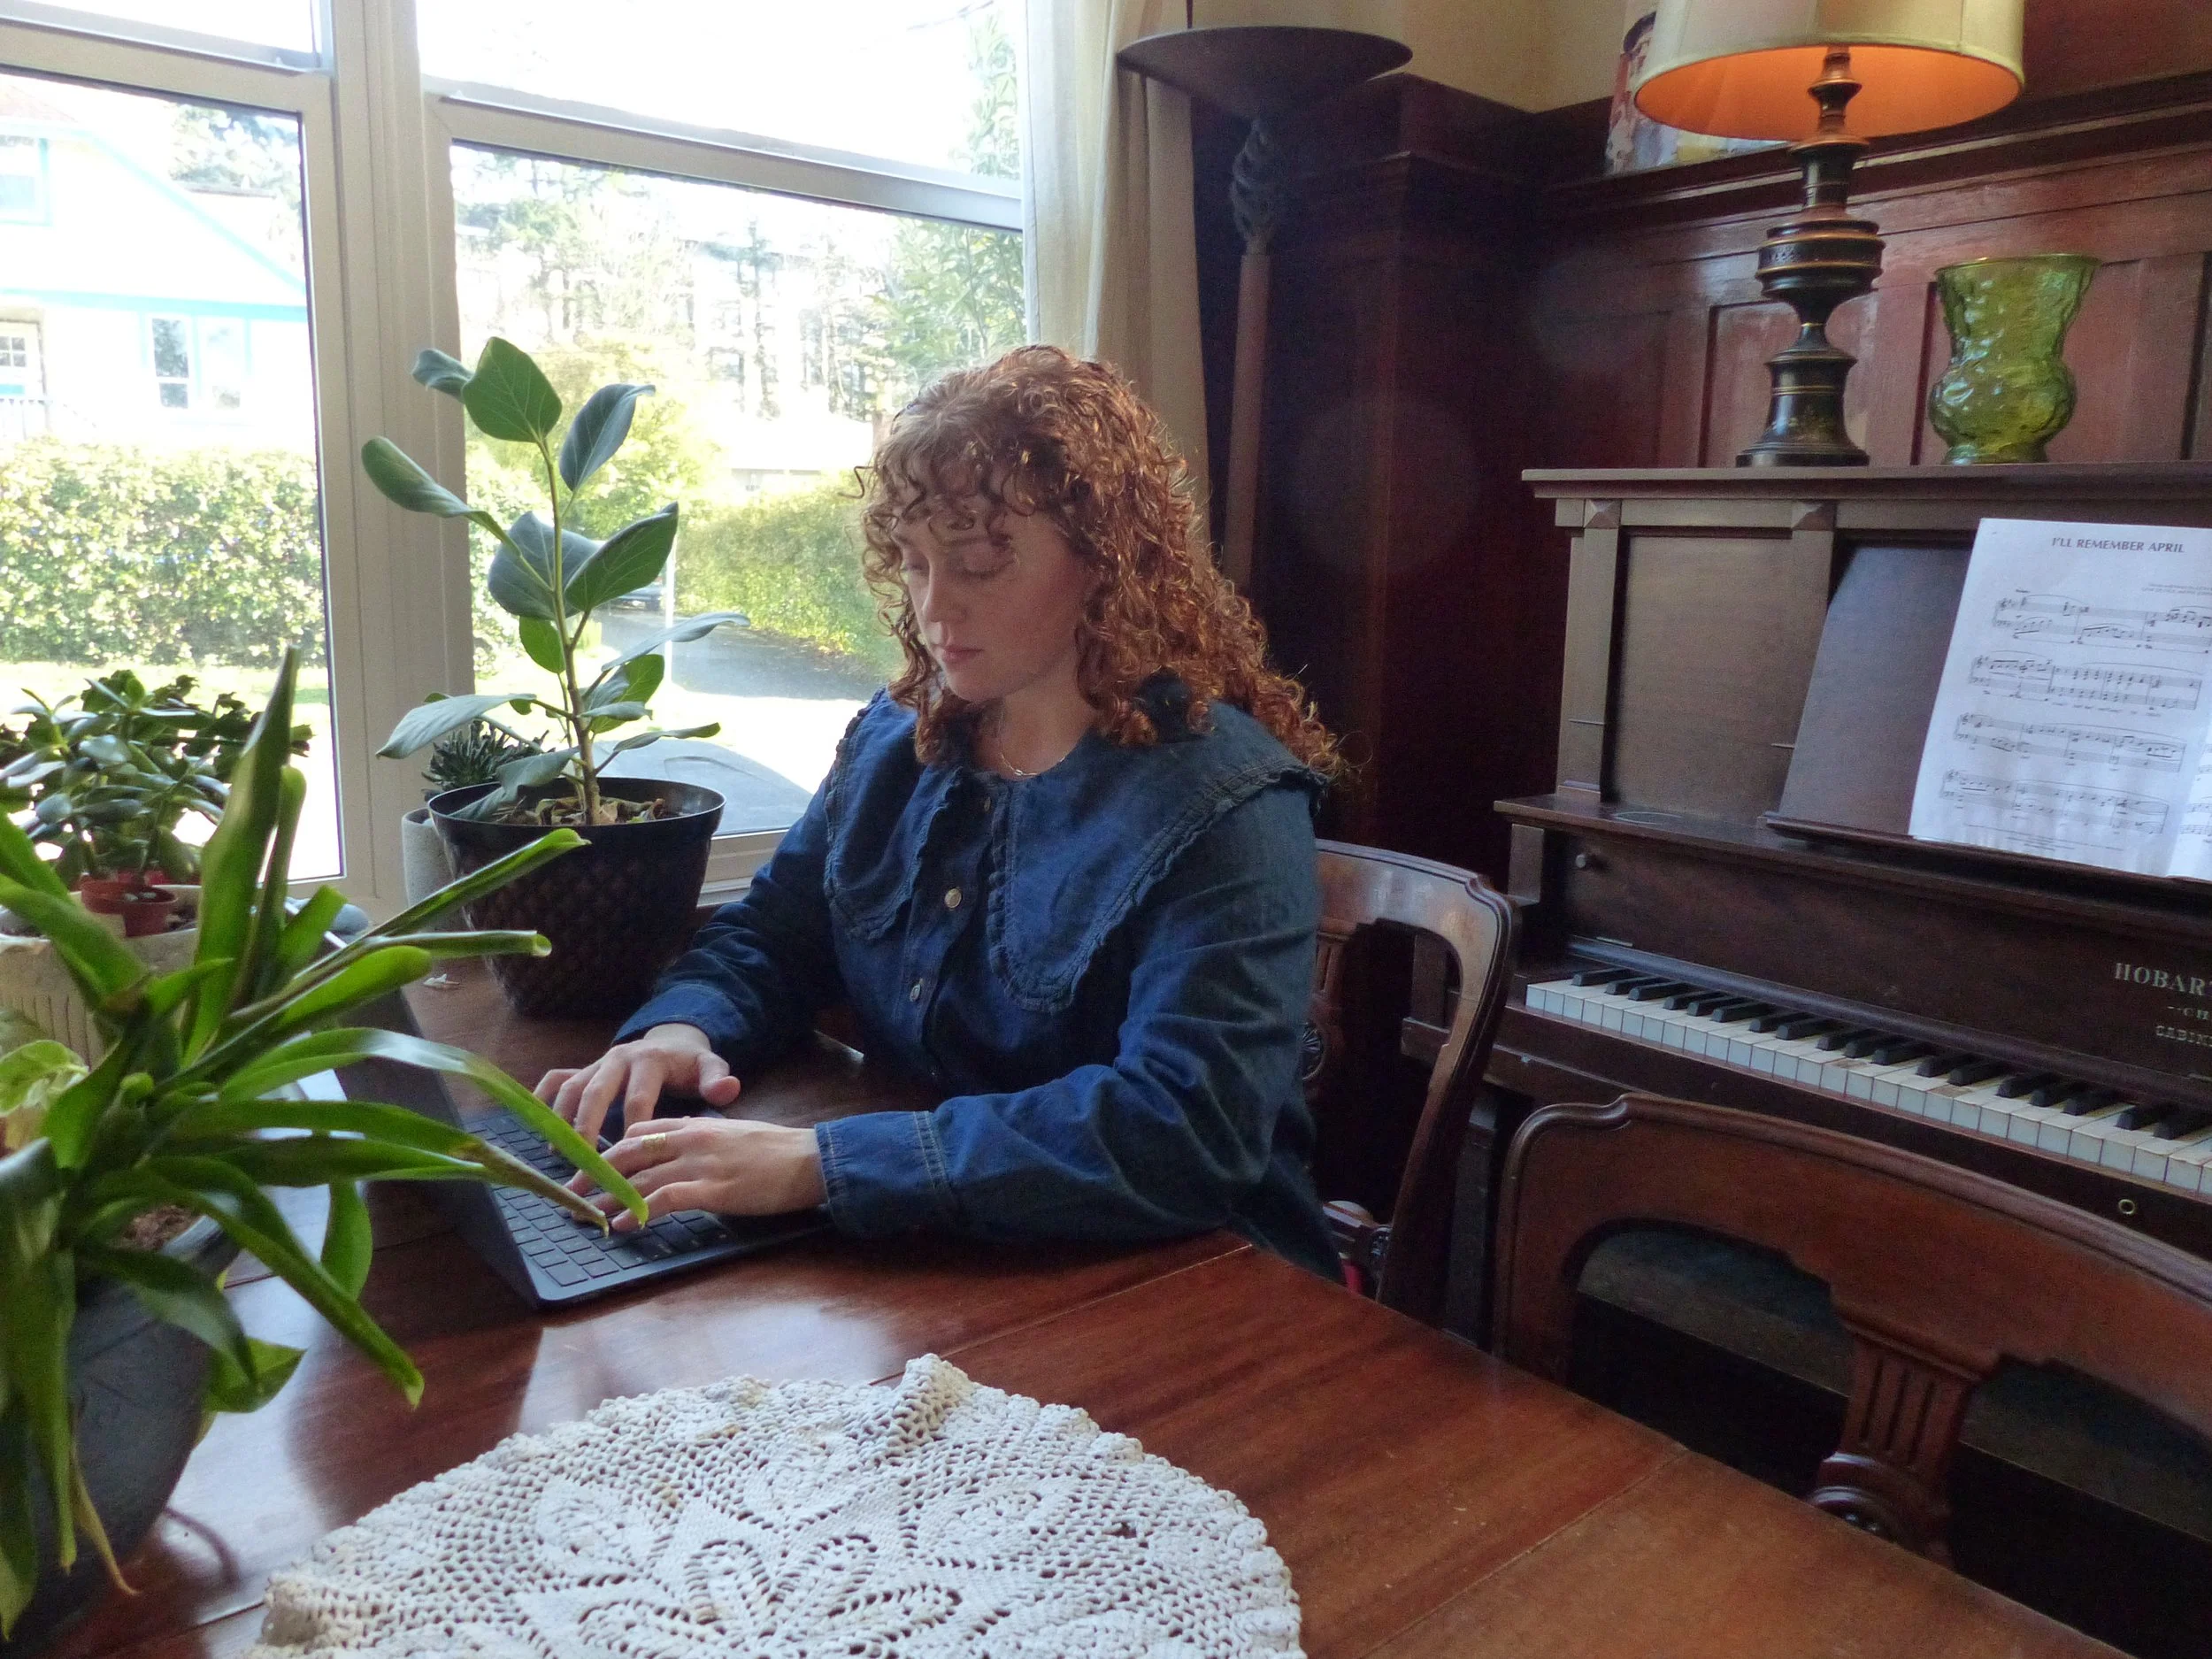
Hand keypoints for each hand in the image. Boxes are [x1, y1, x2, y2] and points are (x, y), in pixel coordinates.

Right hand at [534, 1023, 741, 1145]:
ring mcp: (598, 1062)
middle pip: (597, 1092)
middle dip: (588, 1126)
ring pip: (573, 1087)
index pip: (638, 1098)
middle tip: (584, 1160)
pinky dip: (543, 1097)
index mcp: (650, 1060)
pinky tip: (539, 1126)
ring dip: (563, 1118)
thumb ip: (717, 1080)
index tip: (629, 1159)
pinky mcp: (584, 1067)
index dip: (632, 1129)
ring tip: (560, 1152)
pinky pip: (557, 1078)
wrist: (671, 1040)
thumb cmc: (689, 1065)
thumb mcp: (709, 1069)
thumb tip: (728, 1090)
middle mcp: (619, 1058)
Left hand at [576, 1116, 826, 1228]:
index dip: (610, 1151)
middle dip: (596, 1173)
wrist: (811, 1159)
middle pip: (629, 1152)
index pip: (640, 1130)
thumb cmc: (777, 1151)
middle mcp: (692, 1139)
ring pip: (640, 1178)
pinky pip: (664, 1199)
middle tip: (573, 1193)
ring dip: (609, 1199)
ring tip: (588, 1216)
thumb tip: (679, 1152)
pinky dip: (638, 1212)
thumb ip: (703, 1139)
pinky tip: (623, 1225)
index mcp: (696, 1125)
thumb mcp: (734, 1134)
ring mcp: (701, 1163)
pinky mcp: (713, 1190)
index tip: (591, 1169)